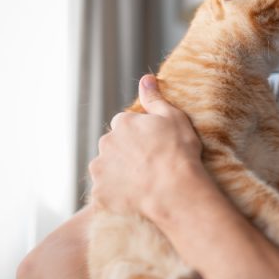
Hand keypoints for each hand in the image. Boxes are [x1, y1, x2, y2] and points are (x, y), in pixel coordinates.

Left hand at [89, 74, 204, 219]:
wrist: (176, 191)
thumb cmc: (179, 152)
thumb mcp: (174, 118)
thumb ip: (155, 98)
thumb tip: (146, 79)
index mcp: (122, 123)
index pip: (124, 125)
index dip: (140, 136)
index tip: (154, 146)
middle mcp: (106, 143)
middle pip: (113, 146)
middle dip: (126, 153)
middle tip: (149, 166)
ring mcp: (100, 170)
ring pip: (106, 169)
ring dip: (118, 174)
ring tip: (142, 184)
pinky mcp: (99, 194)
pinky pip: (104, 193)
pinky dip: (115, 195)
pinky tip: (134, 198)